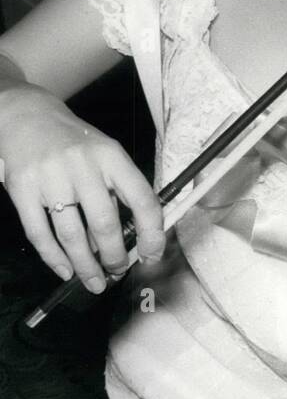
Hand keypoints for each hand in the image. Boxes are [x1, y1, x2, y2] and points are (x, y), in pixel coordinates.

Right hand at [0, 83, 164, 290]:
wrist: (25, 116)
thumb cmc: (73, 142)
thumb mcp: (104, 154)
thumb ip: (117, 190)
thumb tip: (131, 239)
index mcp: (111, 156)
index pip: (142, 199)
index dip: (151, 233)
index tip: (151, 255)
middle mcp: (82, 165)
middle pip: (104, 223)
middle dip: (115, 256)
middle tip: (117, 272)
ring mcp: (50, 178)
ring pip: (71, 235)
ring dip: (86, 265)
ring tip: (95, 282)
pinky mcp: (22, 190)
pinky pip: (40, 233)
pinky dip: (53, 258)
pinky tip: (65, 271)